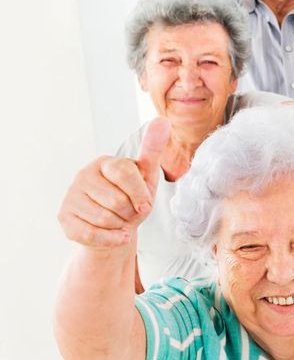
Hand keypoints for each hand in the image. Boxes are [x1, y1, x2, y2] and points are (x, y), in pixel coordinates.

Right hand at [58, 119, 168, 248]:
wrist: (116, 227)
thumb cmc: (133, 199)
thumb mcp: (147, 177)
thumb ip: (152, 150)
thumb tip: (162, 120)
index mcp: (105, 163)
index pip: (125, 172)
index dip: (140, 193)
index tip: (146, 203)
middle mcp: (84, 175)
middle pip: (116, 200)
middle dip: (130, 212)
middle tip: (129, 213)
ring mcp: (71, 195)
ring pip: (104, 218)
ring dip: (120, 226)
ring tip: (119, 221)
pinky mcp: (64, 217)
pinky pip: (91, 234)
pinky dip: (110, 239)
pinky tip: (116, 235)